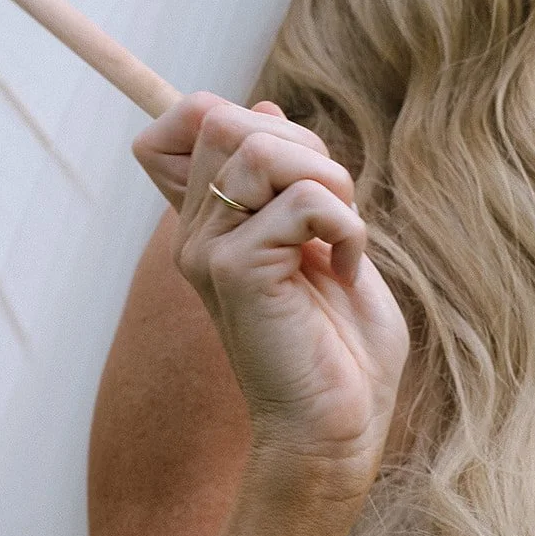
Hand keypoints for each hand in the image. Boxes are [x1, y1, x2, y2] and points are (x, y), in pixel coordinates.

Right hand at [132, 92, 410, 502]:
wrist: (335, 430)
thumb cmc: (338, 350)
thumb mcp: (321, 243)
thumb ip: (290, 180)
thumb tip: (265, 106)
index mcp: (211, 225)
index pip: (187, 120)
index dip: (244, 116)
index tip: (298, 174)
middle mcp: (197, 235)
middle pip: (225, 118)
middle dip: (303, 144)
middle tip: (334, 209)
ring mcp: (209, 251)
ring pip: (261, 148)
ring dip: (329, 180)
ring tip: (343, 236)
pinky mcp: (237, 271)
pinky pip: (303, 201)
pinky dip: (347, 227)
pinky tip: (347, 269)